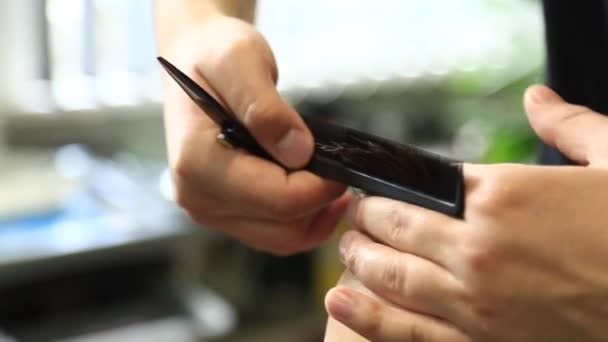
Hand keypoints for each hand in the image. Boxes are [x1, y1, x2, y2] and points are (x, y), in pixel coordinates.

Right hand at [159, 15, 347, 253]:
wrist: (194, 63)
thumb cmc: (214, 55)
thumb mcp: (240, 60)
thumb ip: (265, 108)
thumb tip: (299, 153)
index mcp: (198, 164)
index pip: (277, 200)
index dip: (321, 188)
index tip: (344, 165)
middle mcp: (198, 196)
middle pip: (282, 228)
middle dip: (320, 204)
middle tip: (344, 173)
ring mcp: (210, 209)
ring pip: (280, 239)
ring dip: (315, 218)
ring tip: (335, 184)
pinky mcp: (224, 211)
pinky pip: (272, 233)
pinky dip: (301, 220)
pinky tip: (319, 194)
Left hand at [325, 85, 607, 340]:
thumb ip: (568, 126)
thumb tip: (539, 99)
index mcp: (504, 195)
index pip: (418, 184)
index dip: (392, 185)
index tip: (379, 187)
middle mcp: (478, 246)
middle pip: (392, 227)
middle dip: (366, 220)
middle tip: (356, 217)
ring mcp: (475, 300)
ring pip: (388, 275)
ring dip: (357, 259)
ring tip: (346, 250)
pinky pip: (407, 330)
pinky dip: (368, 314)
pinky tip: (339, 301)